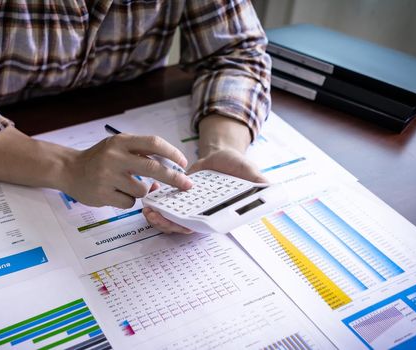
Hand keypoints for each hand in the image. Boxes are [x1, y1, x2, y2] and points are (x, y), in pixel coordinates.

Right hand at [62, 134, 192, 208]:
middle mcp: (114, 157)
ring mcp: (107, 176)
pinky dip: (128, 200)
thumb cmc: (99, 158)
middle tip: (187, 185)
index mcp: (121, 141)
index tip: (183, 163)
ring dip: (142, 191)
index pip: (153, 143)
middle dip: (174, 178)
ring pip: (142, 189)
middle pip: (153, 168)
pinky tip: (115, 193)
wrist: (69, 170)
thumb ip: (141, 154)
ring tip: (126, 185)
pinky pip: (129, 202)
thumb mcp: (118, 147)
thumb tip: (167, 171)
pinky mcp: (102, 194)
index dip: (172, 153)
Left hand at [144, 148, 266, 233]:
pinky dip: (155, 202)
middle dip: (166, 224)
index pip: (202, 227)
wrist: (221, 155)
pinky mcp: (178, 197)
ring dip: (157, 217)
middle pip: (181, 226)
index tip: (178, 225)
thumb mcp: (248, 171)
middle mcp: (201, 213)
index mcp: (217, 213)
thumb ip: (257, 180)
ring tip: (147, 208)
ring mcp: (188, 206)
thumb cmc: (236, 166)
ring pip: (170, 219)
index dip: (188, 228)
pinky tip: (151, 193)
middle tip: (155, 216)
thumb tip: (268, 187)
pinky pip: (164, 205)